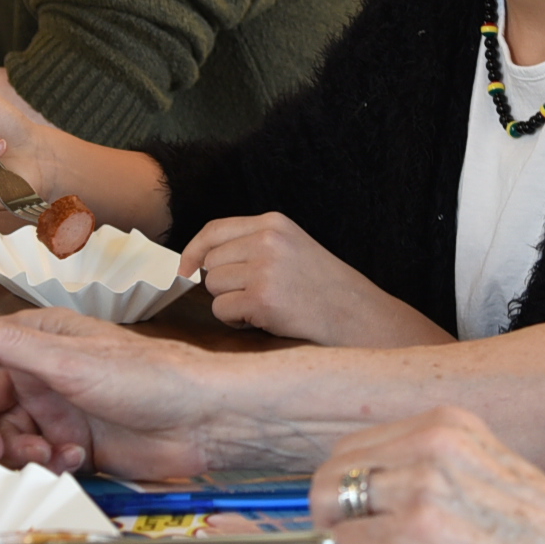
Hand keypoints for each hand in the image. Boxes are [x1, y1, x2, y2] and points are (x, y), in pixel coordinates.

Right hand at [0, 309, 214, 480]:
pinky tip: (74, 459)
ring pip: (0, 437)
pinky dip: (43, 464)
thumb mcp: (70, 361)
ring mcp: (52, 410)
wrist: (203, 420)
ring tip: (46, 455)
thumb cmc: (150, 376)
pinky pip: (31, 460)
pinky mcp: (69, 444)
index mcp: (32, 339)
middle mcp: (36, 373)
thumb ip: (6, 347)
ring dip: (12, 451)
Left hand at [179, 212, 451, 347]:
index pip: (214, 229)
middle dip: (223, 284)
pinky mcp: (263, 298)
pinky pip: (223, 309)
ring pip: (213, 287)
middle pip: (210, 262)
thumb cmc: (325, 289)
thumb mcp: (292, 249)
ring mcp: (265, 268)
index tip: (185, 269)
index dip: (194, 251)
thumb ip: (253, 245)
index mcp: (274, 223)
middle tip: (254, 296)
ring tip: (264, 307)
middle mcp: (267, 240)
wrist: (359, 316)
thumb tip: (200, 262)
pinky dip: (236, 321)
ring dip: (230, 303)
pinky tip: (264, 320)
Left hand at [311, 408, 544, 543]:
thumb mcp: (488, 474)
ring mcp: (420, 484)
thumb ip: (436, 474)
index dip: (350, 490)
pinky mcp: (416, 532)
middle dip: (335, 517)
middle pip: (333, 469)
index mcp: (448, 423)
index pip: (359, 444)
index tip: (364, 521)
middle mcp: (430, 442)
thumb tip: (381, 500)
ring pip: (329, 506)